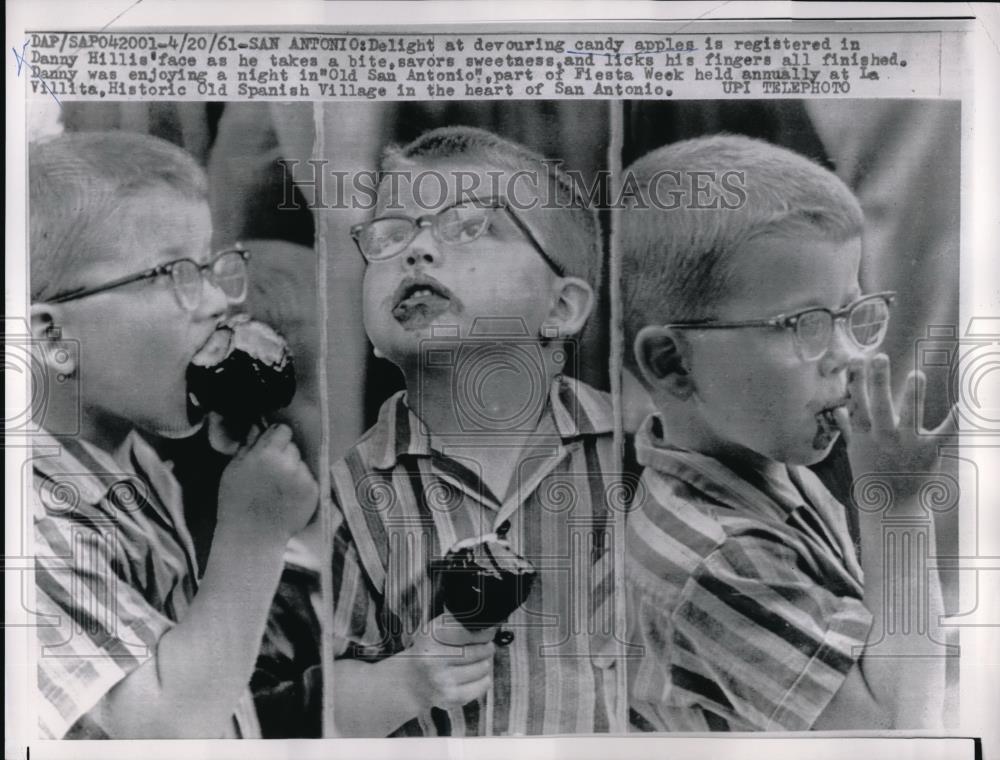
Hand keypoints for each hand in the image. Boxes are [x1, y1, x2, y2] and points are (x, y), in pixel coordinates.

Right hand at [217, 424, 318, 542]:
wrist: (252, 536)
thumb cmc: (236, 503)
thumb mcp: (233, 470)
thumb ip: (248, 446)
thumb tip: (257, 427)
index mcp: (266, 453)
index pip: (282, 430)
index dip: (275, 438)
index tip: (270, 448)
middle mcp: (288, 463)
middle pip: (293, 446)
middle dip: (284, 454)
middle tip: (271, 472)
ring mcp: (302, 477)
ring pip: (301, 462)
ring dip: (293, 470)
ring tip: (278, 488)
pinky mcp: (313, 491)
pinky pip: (308, 478)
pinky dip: (301, 485)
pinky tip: (287, 498)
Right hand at [402, 611, 495, 709]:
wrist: (411, 680)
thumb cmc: (430, 650)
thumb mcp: (436, 629)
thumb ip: (458, 622)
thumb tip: (487, 625)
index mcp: (431, 638)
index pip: (468, 632)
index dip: (484, 633)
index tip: (487, 633)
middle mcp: (434, 659)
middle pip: (479, 651)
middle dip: (487, 647)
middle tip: (485, 646)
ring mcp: (443, 680)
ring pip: (483, 667)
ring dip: (485, 662)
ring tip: (477, 661)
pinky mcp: (452, 697)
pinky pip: (483, 684)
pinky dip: (484, 678)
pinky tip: (474, 675)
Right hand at [845, 353, 956, 500]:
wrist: (891, 508)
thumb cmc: (872, 475)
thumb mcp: (856, 452)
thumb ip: (849, 428)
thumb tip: (838, 410)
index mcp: (864, 435)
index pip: (856, 403)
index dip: (855, 381)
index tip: (856, 360)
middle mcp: (883, 438)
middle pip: (878, 405)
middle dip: (877, 381)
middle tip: (879, 357)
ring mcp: (906, 445)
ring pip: (910, 417)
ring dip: (913, 396)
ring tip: (916, 374)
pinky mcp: (929, 453)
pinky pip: (944, 435)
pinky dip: (954, 421)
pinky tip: (962, 405)